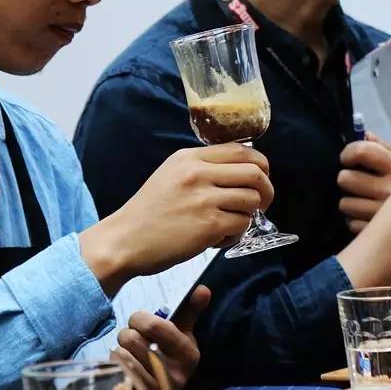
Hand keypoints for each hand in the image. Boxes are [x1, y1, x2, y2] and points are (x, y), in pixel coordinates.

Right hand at [81, 144, 272, 291]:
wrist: (123, 241)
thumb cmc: (148, 213)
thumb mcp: (171, 175)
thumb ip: (203, 168)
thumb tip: (242, 170)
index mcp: (189, 158)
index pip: (241, 150)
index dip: (260, 165)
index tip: (260, 178)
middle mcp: (198, 173)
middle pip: (255, 173)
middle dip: (267, 190)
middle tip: (262, 203)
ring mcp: (204, 198)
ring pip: (252, 200)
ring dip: (249, 215)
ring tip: (230, 224)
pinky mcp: (208, 225)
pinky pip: (242, 225)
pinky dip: (236, 234)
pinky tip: (218, 239)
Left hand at [112, 285, 208, 388]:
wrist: (161, 388)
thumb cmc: (171, 358)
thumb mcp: (184, 338)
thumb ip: (190, 313)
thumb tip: (203, 289)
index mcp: (188, 355)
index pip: (154, 326)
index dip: (140, 318)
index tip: (140, 320)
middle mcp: (173, 374)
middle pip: (132, 339)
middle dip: (127, 333)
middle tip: (133, 336)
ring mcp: (154, 386)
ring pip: (121, 355)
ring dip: (120, 349)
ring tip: (130, 352)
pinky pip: (115, 370)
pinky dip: (115, 364)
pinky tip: (124, 366)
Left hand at [338, 133, 390, 232]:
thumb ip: (384, 146)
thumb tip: (364, 135)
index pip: (362, 151)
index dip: (348, 152)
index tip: (347, 158)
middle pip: (346, 179)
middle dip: (346, 178)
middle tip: (355, 180)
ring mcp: (384, 215)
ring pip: (345, 204)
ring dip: (350, 201)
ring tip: (362, 199)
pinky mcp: (378, 233)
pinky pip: (352, 223)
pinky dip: (355, 219)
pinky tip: (366, 215)